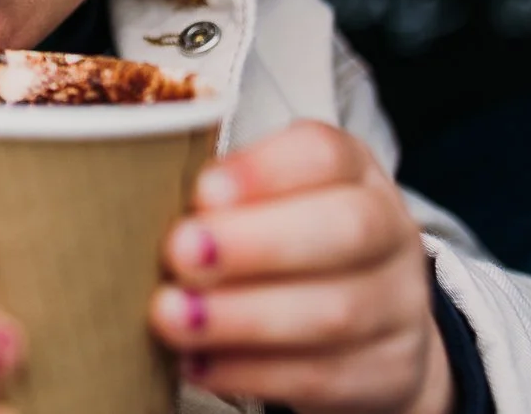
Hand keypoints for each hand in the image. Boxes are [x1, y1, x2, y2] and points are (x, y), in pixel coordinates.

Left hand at [149, 121, 454, 413]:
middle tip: (179, 253)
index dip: (263, 170)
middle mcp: (389, 231)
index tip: (203, 191)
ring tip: (173, 315)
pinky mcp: (388, 372)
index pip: (323, 153)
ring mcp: (397, 305)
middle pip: (342, 229)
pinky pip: (324, 377)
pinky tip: (198, 363)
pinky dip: (253, 372)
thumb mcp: (270, 201)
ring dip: (242, 315)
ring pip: (335, 311)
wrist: (375, 330)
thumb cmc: (293, 244)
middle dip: (254, 243)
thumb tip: (133, 200)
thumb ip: (220, 199)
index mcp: (352, 171)